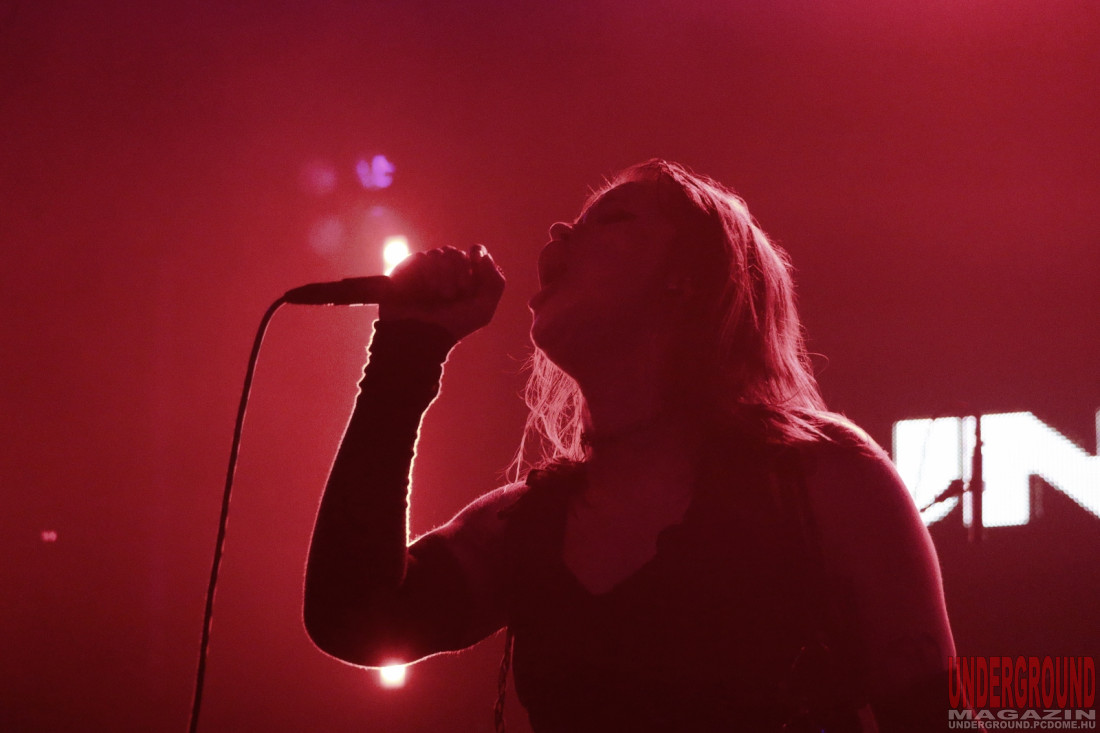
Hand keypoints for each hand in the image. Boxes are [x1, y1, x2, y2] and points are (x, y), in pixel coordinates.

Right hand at [380, 245, 505, 340]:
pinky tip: (430, 289)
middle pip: (458, 252)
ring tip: (444, 295)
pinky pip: (423, 257)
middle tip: (459, 291)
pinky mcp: (411, 270)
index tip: (476, 260)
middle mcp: (448, 272)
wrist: (424, 334)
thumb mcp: (483, 310)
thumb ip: (495, 283)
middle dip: (461, 271)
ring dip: (446, 274)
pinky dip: (430, 273)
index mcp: (468, 279)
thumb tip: (485, 256)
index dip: (477, 252)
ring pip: (441, 253)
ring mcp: (429, 270)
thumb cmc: (454, 325)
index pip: (475, 252)